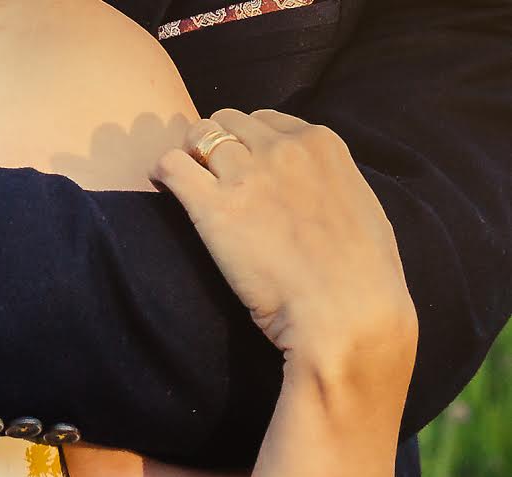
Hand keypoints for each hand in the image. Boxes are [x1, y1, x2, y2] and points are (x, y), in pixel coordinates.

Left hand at [152, 109, 417, 381]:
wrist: (345, 310)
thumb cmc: (361, 273)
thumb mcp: (358, 204)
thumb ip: (326, 181)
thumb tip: (310, 185)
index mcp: (319, 143)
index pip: (264, 119)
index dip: (246, 141)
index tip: (241, 166)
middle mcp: (281, 148)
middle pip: (226, 122)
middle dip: (214, 144)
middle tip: (211, 178)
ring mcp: (246, 175)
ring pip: (197, 137)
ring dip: (190, 159)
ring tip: (190, 188)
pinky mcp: (213, 208)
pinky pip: (170, 166)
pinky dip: (163, 173)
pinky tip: (166, 189)